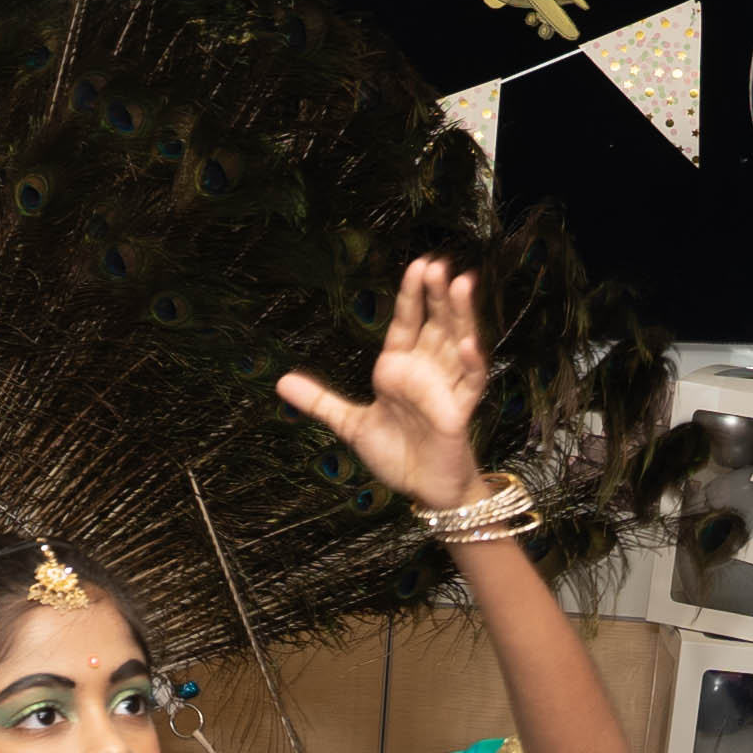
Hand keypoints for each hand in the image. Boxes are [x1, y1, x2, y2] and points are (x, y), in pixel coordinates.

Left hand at [273, 256, 491, 512]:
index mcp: (399, 367)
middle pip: (435, 324)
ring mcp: (445, 389)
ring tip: (463, 284)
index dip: (412, 295)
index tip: (417, 266)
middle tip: (439, 264)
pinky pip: (469, 383)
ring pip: (457, 343)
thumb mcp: (350, 424)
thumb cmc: (396, 452)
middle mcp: (426, 371)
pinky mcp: (458, 412)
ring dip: (461, 316)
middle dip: (438, 295)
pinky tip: (468, 344)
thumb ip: (320, 401)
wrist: (420, 487)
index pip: (407, 322)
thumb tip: (281, 381)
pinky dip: (471, 364)